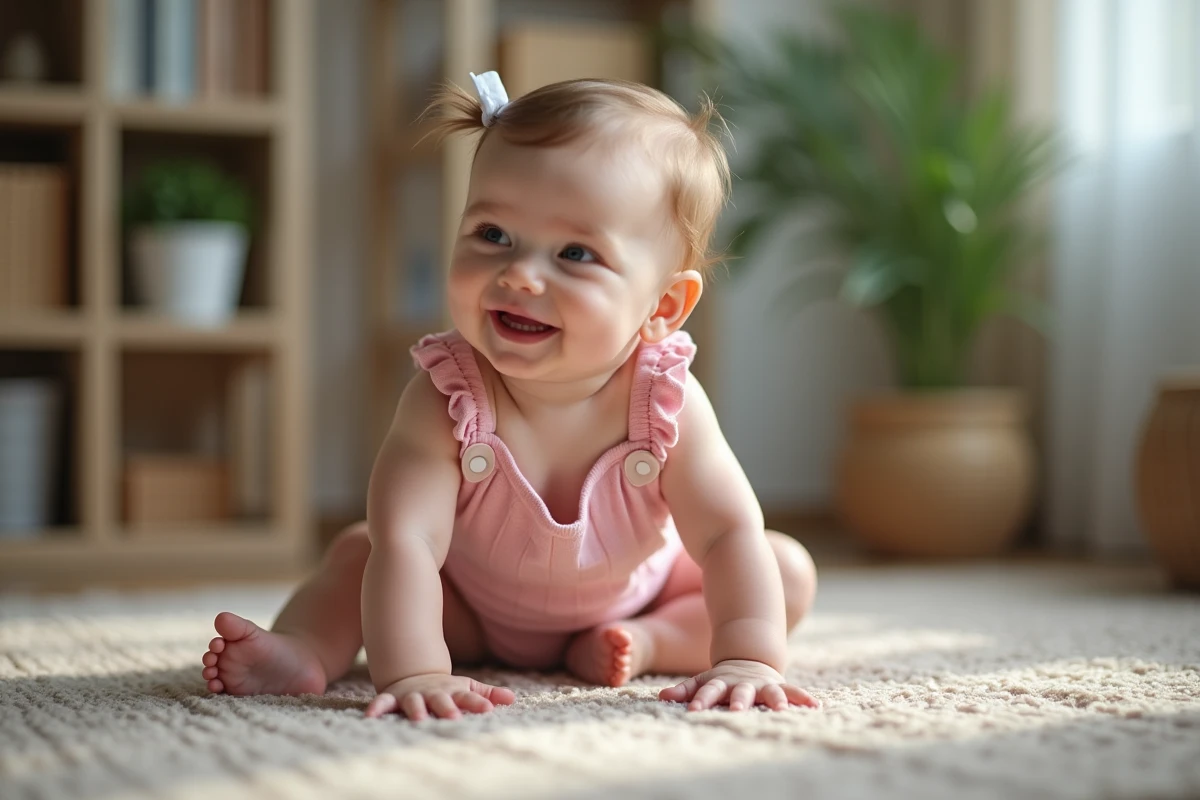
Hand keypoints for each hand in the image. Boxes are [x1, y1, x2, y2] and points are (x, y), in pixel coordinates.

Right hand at [365, 674, 515, 719]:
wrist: (414, 674)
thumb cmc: (447, 689)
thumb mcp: (468, 688)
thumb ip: (488, 695)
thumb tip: (512, 698)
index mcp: (453, 692)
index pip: (468, 697)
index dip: (478, 703)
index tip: (489, 710)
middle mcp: (433, 693)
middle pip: (442, 701)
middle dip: (447, 709)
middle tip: (454, 719)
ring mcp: (413, 695)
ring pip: (414, 703)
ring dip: (416, 710)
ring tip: (419, 720)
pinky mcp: (393, 698)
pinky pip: (383, 702)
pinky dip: (377, 707)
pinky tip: (371, 716)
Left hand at [659, 659, 818, 711]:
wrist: (749, 659)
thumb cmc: (721, 679)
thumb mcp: (703, 681)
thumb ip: (685, 690)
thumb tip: (662, 696)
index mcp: (722, 683)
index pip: (708, 691)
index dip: (701, 700)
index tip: (694, 712)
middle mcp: (742, 684)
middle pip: (739, 692)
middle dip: (738, 701)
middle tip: (737, 710)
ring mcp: (761, 685)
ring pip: (769, 692)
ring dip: (775, 700)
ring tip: (782, 708)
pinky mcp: (778, 686)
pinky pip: (792, 691)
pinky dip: (802, 698)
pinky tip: (814, 706)